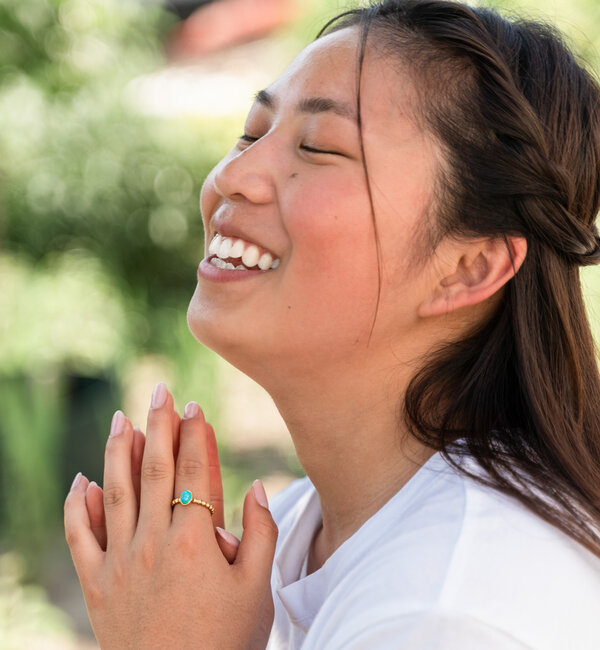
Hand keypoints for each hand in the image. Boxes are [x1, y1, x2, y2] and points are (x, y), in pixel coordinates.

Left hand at [64, 383, 277, 648]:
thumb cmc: (228, 642)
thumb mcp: (258, 590)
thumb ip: (261, 533)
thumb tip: (258, 485)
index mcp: (194, 542)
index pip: (193, 472)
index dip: (195, 435)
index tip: (195, 407)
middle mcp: (152, 543)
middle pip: (153, 469)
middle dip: (157, 425)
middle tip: (159, 392)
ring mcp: (120, 563)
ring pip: (115, 492)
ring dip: (117, 450)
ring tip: (121, 418)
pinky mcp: (96, 586)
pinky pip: (80, 537)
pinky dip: (77, 506)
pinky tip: (81, 481)